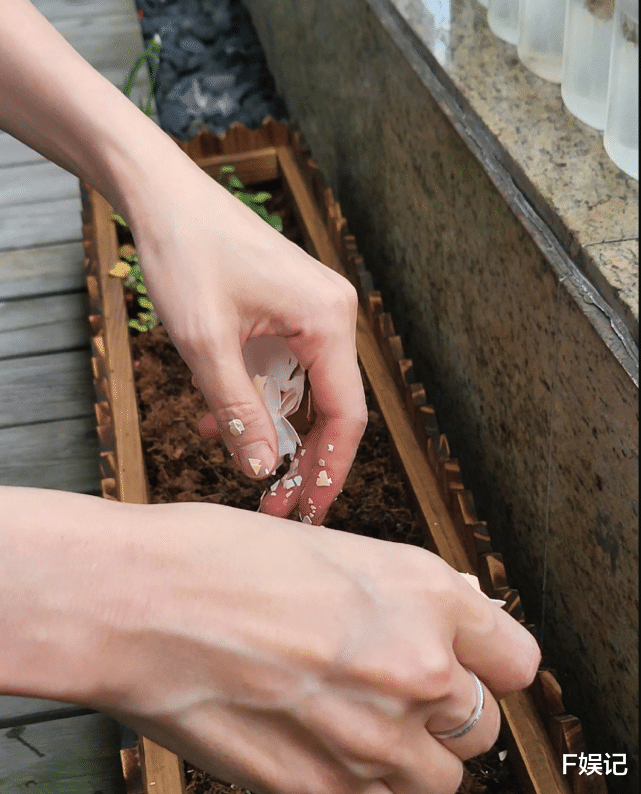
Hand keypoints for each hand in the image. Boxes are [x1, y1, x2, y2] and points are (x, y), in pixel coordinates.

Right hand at [80, 500, 538, 793]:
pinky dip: (357, 782)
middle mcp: (417, 667)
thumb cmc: (221, 560)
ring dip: (406, 756)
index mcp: (425, 594)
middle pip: (481, 725)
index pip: (516, 659)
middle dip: (443, 711)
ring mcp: (375, 740)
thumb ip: (402, 601)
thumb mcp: (334, 553)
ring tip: (349, 719)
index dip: (488, 662)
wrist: (140, 604)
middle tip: (391, 689)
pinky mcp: (323, 792)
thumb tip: (439, 628)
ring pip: (436, 779)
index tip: (468, 666)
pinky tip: (312, 740)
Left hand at [126, 153, 366, 523]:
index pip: (345, 414)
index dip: (330, 469)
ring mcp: (310, 311)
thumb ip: (238, 411)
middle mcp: (331, 315)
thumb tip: (260, 471)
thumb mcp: (205, 345)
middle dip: (297, 457)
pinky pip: (280, 366)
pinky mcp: (287, 309)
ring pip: (298, 391)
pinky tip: (218, 414)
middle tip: (273, 504)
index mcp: (329, 320)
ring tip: (230, 454)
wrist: (162, 195)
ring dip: (265, 425)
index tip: (310, 511)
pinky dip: (254, 394)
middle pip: (327, 407)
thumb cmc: (186, 254)